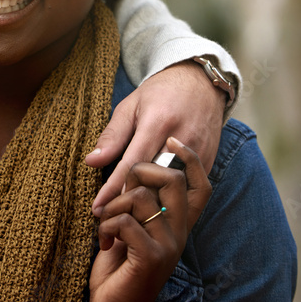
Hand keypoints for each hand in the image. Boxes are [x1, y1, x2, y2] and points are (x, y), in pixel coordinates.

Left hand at [85, 60, 224, 212]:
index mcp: (158, 123)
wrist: (200, 82)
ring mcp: (199, 151)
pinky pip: (188, 187)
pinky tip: (154, 210)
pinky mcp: (209, 160)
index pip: (132, 163)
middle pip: (154, 180)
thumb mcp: (130, 106)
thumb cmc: (159, 93)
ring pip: (173, 188)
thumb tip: (91, 161)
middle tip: (109, 219)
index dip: (113, 188)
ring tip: (128, 218)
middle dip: (131, 202)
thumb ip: (113, 135)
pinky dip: (171, 199)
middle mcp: (180, 139)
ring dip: (151, 205)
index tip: (97, 208)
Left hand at [88, 138, 211, 301]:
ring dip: (113, 205)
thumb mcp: (128, 227)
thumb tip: (133, 173)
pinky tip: (106, 243)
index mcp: (178, 223)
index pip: (200, 185)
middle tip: (120, 189)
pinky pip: (127, 222)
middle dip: (139, 171)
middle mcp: (180, 232)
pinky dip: (107, 227)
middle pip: (173, 180)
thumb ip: (136, 199)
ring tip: (106, 225)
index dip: (192, 160)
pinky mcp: (152, 257)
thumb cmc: (119, 266)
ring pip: (142, 197)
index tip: (174, 140)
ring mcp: (169, 245)